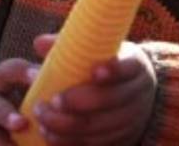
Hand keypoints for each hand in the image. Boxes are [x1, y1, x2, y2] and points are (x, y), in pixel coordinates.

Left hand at [29, 37, 156, 145]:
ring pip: (103, 127)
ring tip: (43, 119)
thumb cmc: (105, 64)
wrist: (134, 94)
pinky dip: (72, 142)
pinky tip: (50, 136)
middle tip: (51, 101)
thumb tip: (40, 43)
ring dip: (70, 126)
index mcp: (135, 65)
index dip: (113, 70)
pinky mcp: (123, 141)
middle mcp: (138, 94)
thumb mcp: (96, 50)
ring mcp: (133, 121)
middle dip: (80, 103)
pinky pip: (97, 145)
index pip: (128, 67)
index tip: (93, 72)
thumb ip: (69, 47)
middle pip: (113, 100)